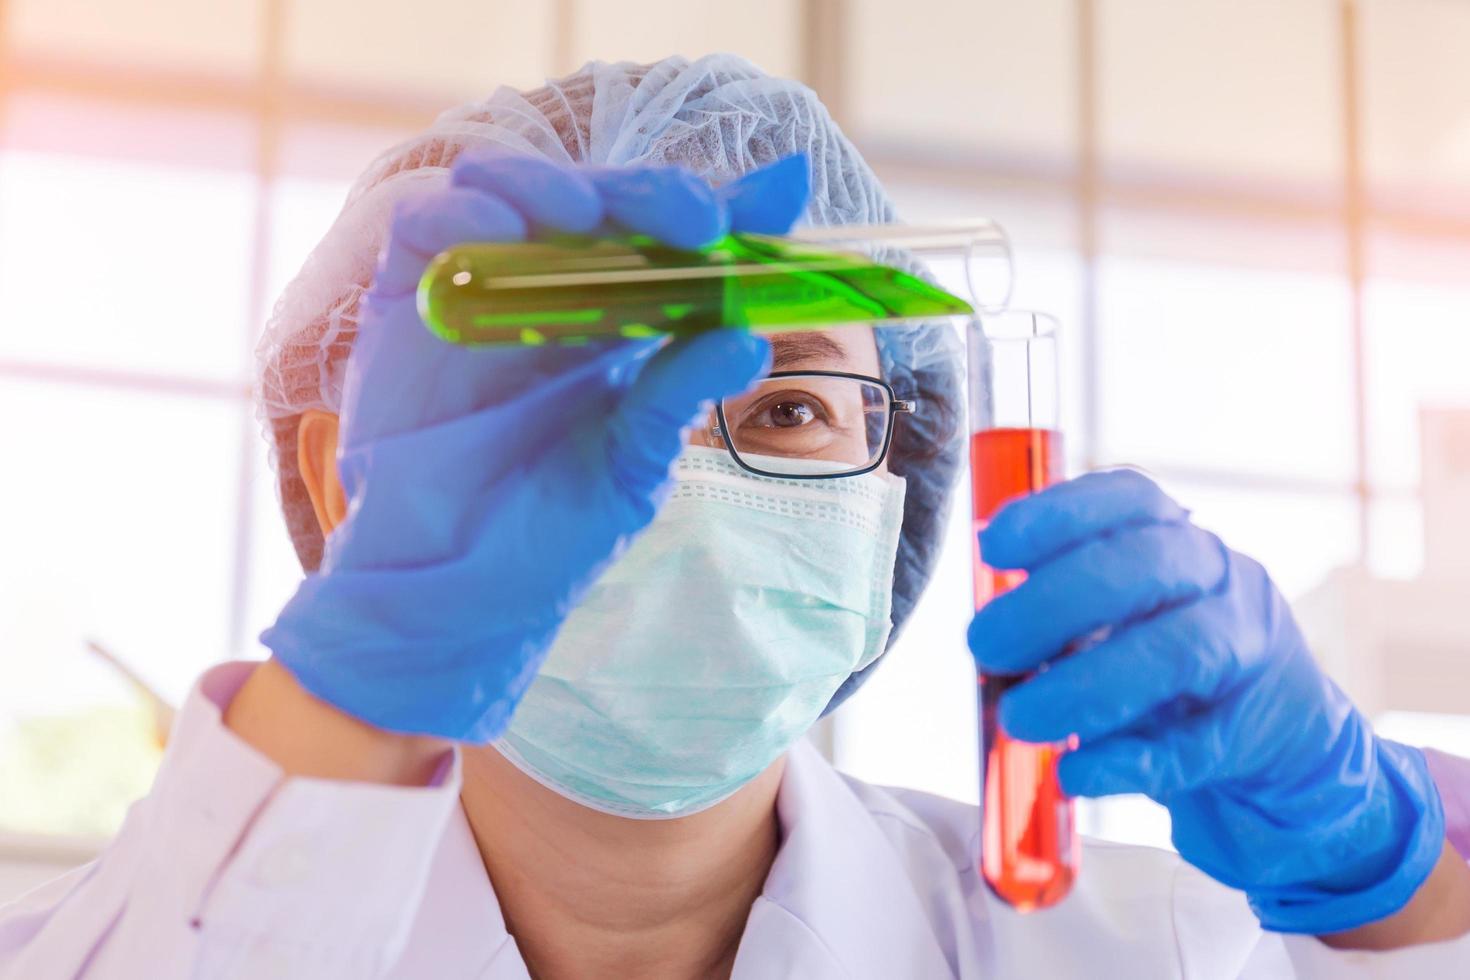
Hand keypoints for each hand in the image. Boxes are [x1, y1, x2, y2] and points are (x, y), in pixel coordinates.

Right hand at [260, 151, 810, 742]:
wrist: (451, 587)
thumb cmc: (546, 531)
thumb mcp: (630, 462)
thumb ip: (680, 391)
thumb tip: (751, 338)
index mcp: (624, 319)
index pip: (678, 239)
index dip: (729, 205)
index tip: (775, 201)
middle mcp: (556, 287)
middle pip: (600, 196)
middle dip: (646, 193)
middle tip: (687, 219)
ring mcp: (482, 286)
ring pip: (509, 184)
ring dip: (549, 184)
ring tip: (579, 215)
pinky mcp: (410, 297)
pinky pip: (423, 225)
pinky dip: (456, 214)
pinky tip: (493, 231)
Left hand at [967, 469, 1445, 934]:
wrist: (1284, 745)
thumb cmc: (1170, 664)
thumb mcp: (1126, 615)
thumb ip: (1061, 608)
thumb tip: (985, 629)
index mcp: (1177, 536)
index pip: (1128, 498)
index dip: (1056, 513)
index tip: (992, 546)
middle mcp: (1219, 578)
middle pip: (1143, 567)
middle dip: (1052, 604)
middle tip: (984, 648)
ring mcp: (1249, 651)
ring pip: (1175, 652)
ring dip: (1084, 687)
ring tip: (1019, 718)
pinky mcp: (1256, 733)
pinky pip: (1191, 746)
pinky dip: (1124, 762)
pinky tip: (1074, 772)